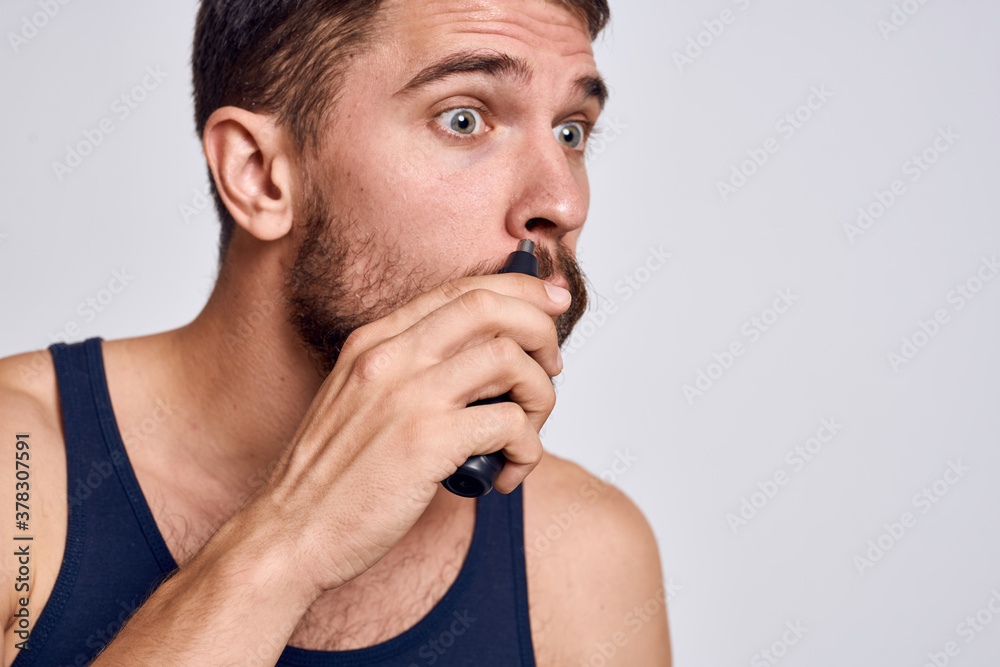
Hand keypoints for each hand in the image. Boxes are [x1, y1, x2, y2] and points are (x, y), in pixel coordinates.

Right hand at [247, 273, 571, 596]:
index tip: (551, 303)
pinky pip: (510, 422)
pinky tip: (506, 474)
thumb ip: (410, 371)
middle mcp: (390, 356)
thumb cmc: (332, 477)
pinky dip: (527, 449)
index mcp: (374, 341)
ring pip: (510, 358)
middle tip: (552, 364)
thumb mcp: (361, 400)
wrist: (289, 534)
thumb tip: (483, 365)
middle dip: (541, 328)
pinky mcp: (426, 441)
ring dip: (539, 394)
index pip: (461, 289)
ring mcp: (407, 395)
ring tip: (527, 431)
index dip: (519, 290)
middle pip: (491, 306)